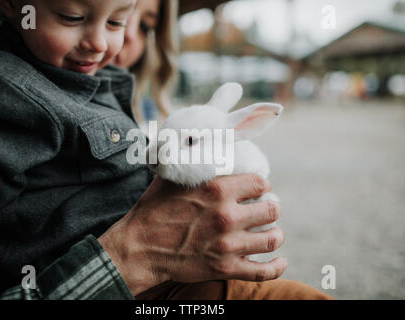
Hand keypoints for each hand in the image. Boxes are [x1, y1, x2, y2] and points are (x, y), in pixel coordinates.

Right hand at [98, 173, 286, 295]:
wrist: (139, 247)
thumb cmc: (153, 209)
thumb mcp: (171, 177)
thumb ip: (192, 162)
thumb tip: (201, 143)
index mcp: (217, 190)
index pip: (260, 183)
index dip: (262, 185)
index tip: (259, 189)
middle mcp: (227, 216)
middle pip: (272, 209)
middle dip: (271, 207)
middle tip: (264, 209)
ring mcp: (228, 245)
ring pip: (272, 238)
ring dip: (275, 234)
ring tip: (271, 232)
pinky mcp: (226, 268)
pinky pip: (263, 271)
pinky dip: (276, 266)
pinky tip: (280, 260)